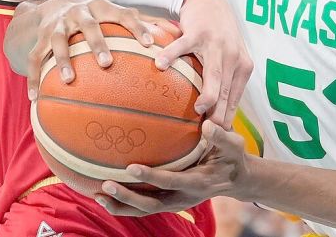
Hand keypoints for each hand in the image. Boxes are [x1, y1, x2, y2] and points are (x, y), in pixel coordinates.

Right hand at [24, 0, 157, 100]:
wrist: (57, 6)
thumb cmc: (98, 16)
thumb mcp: (117, 13)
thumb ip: (143, 22)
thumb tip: (175, 31)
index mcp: (102, 7)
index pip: (124, 14)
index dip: (137, 27)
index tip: (150, 44)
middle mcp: (79, 13)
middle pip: (88, 26)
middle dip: (97, 43)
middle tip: (107, 63)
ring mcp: (58, 25)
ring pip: (58, 41)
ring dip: (62, 60)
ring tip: (69, 80)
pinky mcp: (40, 38)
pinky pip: (34, 58)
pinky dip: (34, 78)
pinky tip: (35, 98)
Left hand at [93, 120, 249, 215]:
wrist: (236, 179)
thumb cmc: (233, 157)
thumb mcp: (234, 145)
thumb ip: (221, 136)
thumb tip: (206, 124)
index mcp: (199, 183)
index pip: (171, 182)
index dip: (151, 177)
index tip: (130, 167)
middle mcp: (184, 198)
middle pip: (151, 204)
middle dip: (128, 197)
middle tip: (106, 185)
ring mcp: (175, 203)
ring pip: (144, 210)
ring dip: (121, 205)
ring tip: (98, 195)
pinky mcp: (169, 202)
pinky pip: (144, 207)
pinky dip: (124, 204)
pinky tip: (105, 194)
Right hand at [154, 0, 252, 128]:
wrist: (210, 1)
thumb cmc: (218, 37)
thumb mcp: (231, 59)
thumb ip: (227, 82)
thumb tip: (218, 118)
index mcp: (242, 66)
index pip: (235, 97)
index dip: (228, 117)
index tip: (218, 136)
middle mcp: (232, 56)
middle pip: (226, 90)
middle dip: (219, 113)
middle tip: (209, 132)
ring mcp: (215, 43)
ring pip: (213, 73)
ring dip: (207, 93)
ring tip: (196, 109)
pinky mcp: (197, 32)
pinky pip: (183, 47)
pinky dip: (171, 56)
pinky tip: (160, 66)